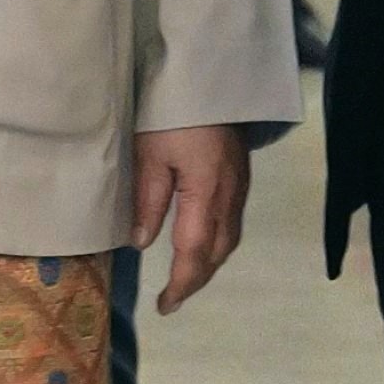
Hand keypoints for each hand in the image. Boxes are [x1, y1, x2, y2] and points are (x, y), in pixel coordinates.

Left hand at [131, 124, 249, 313]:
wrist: (209, 78)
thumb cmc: (172, 112)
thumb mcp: (149, 153)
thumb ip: (148, 200)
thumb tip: (142, 243)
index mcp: (206, 195)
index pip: (194, 253)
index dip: (181, 284)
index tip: (164, 305)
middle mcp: (229, 197)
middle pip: (217, 252)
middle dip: (196, 279)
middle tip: (172, 297)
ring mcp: (239, 186)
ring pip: (229, 239)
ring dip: (208, 262)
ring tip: (185, 276)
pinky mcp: (241, 175)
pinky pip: (232, 222)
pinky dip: (217, 242)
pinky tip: (201, 241)